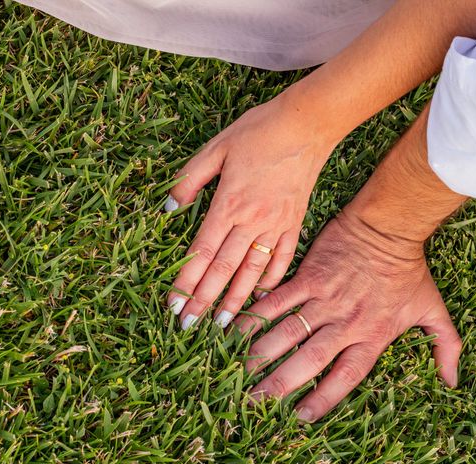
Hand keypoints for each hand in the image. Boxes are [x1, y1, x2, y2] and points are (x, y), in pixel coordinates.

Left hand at [165, 93, 339, 329]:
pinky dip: (272, 279)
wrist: (306, 124)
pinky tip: (262, 296)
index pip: (203, 253)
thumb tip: (169, 208)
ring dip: (236, 299)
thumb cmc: (258, 132)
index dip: (186, 281)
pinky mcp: (295, 223)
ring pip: (253, 271)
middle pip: (224, 269)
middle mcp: (252, 221)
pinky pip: (283, 258)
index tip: (174, 305)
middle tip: (190, 327)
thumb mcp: (216, 148)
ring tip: (224, 323)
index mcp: (228, 203)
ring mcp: (276, 225)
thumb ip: (189, 180)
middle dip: (205, 300)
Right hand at [234, 210, 461, 421]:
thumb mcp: (433, 310)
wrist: (389, 228)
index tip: (300, 417)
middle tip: (256, 402)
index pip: (345, 377)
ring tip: (240, 371)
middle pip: (309, 361)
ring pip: (289, 332)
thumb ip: (446, 346)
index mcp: (372, 336)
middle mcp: (345, 323)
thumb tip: (454, 380)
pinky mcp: (309, 277)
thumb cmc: (410, 271)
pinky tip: (237, 327)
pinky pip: (279, 299)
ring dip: (262, 353)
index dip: (324, 399)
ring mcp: (325, 299)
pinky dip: (258, 314)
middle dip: (281, 384)